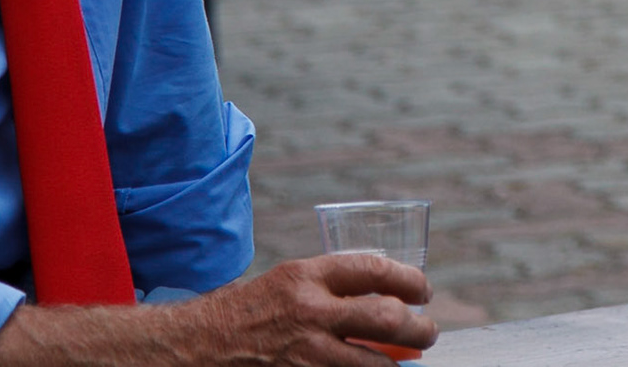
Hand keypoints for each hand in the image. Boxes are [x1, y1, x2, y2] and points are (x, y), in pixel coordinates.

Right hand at [181, 254, 437, 364]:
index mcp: (307, 276)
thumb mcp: (290, 280)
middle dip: (419, 328)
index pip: (376, 270)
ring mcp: (305, 352)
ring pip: (373, 363)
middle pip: (386, 319)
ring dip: (399, 364)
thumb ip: (333, 285)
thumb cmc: (250, 309)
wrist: (199, 345)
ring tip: (410, 360)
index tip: (424, 292)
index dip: (410, 281)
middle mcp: (309, 311)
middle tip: (428, 332)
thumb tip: (386, 295)